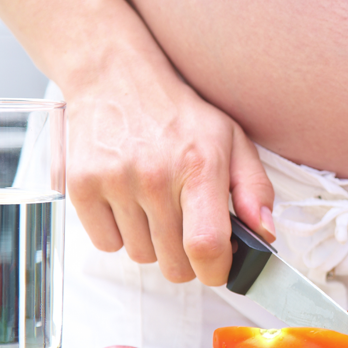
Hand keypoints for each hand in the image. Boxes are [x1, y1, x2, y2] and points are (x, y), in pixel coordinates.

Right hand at [64, 76, 275, 285]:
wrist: (116, 77)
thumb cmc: (178, 114)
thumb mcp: (232, 140)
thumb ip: (255, 190)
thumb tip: (266, 234)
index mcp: (199, 166)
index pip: (206, 246)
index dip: (216, 271)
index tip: (219, 267)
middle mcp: (155, 176)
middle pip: (174, 264)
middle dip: (187, 258)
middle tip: (186, 229)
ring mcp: (115, 182)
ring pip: (141, 256)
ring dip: (151, 243)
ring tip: (154, 206)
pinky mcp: (81, 186)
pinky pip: (106, 244)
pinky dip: (118, 234)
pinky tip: (127, 203)